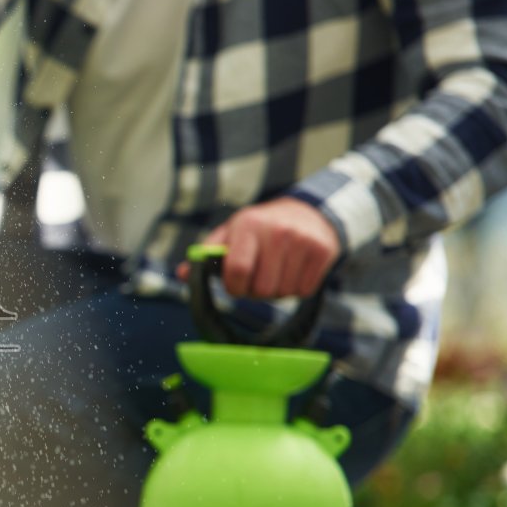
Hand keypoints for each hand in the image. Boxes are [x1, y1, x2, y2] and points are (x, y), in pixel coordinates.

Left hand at [180, 198, 340, 298]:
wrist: (308, 213)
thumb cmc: (260, 229)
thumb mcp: (231, 234)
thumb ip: (207, 255)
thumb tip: (182, 274)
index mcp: (247, 225)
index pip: (237, 271)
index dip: (234, 287)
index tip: (236, 284)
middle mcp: (276, 231)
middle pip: (261, 289)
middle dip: (256, 291)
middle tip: (259, 276)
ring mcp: (302, 240)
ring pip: (283, 293)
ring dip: (277, 291)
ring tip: (277, 270)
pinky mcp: (323, 251)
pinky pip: (304, 291)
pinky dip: (297, 289)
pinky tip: (294, 270)